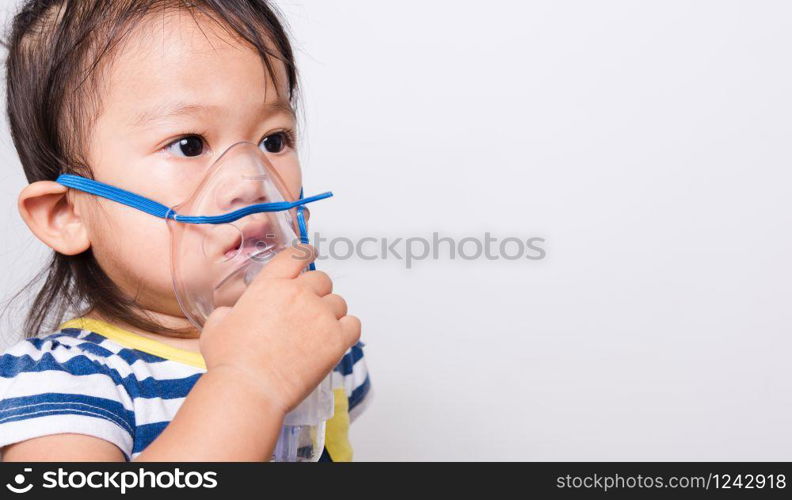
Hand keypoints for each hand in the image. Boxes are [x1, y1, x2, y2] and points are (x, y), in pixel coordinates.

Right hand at [199, 245, 359, 414]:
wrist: (249, 389)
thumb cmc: (231, 363)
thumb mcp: (217, 326)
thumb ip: (229, 311)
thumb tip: (232, 314)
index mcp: (270, 285)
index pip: (295, 255)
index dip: (306, 254)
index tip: (311, 256)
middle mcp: (298, 293)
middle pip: (322, 280)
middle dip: (317, 293)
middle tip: (308, 312)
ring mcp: (319, 314)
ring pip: (338, 303)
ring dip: (331, 314)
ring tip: (316, 334)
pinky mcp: (336, 338)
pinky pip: (353, 325)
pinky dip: (346, 331)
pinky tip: (334, 341)